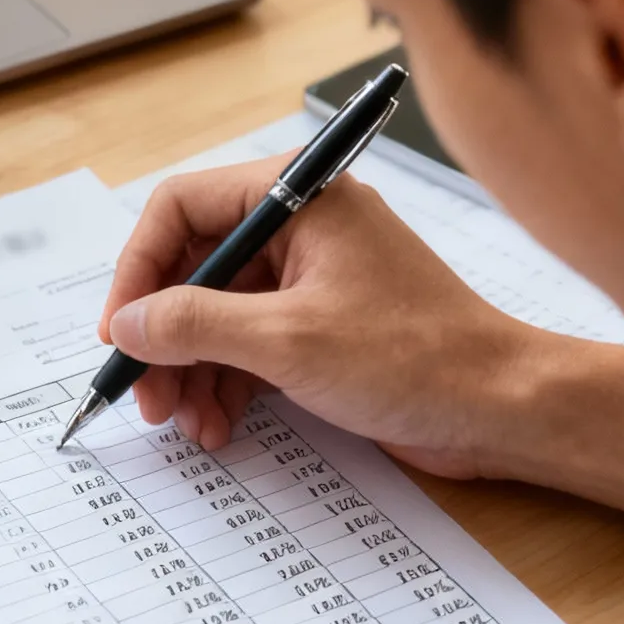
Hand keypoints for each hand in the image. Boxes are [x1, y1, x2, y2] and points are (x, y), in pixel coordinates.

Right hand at [102, 156, 556, 478]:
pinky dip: (226, 384)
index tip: (119, 330)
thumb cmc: (417, 358)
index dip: (139, 269)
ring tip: (185, 424)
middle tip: (146, 395)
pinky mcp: (323, 327)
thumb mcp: (288, 342)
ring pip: (217, 314)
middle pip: (195, 267)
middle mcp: (302, 226)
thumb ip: (195, 326)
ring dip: (191, 370)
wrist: (504, 408)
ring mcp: (313, 279)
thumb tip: (128, 323)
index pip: (182, 207)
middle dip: (164, 336)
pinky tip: (218, 427)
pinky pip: (249, 344)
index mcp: (301, 196)